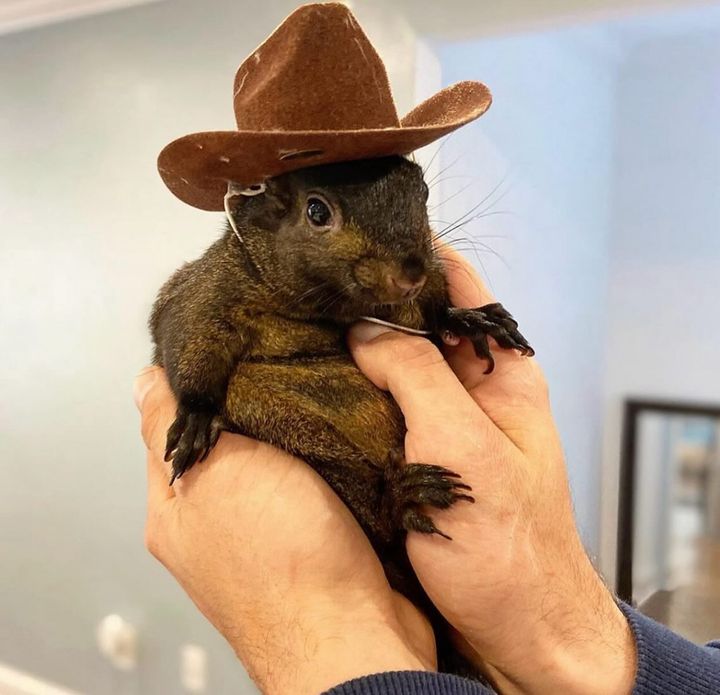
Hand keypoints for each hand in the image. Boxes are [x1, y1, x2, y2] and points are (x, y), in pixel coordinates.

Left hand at [135, 367, 433, 694]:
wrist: (351, 633)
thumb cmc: (279, 559)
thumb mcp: (215, 473)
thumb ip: (175, 426)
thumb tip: (144, 381)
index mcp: (174, 510)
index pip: (170, 424)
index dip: (196, 379)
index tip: (229, 342)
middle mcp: (213, 523)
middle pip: (224, 440)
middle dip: (249, 402)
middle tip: (281, 359)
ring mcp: (264, 533)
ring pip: (271, 459)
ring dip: (291, 428)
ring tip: (314, 385)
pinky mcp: (310, 538)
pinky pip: (311, 481)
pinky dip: (321, 456)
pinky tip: (339, 430)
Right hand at [347, 250, 636, 694]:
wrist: (517, 626)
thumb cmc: (506, 545)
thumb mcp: (462, 446)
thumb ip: (416, 375)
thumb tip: (365, 327)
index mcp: (502, 370)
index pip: (458, 285)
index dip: (412, 254)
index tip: (358, 237)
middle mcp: (473, 386)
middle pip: (420, 320)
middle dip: (371, 299)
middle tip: (312, 281)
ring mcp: (444, 420)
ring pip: (397, 362)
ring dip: (358, 344)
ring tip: (302, 320)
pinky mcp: (420, 453)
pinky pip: (383, 404)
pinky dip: (353, 388)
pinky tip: (317, 379)